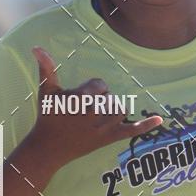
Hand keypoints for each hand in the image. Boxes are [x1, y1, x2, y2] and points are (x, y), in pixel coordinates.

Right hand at [29, 47, 162, 169]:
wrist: (48, 148)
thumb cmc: (47, 117)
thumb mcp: (46, 91)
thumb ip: (46, 68)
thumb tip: (36, 47)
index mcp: (81, 99)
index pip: (100, 84)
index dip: (90, 90)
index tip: (78, 101)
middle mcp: (93, 113)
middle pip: (110, 97)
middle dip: (99, 101)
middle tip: (84, 113)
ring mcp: (103, 127)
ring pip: (120, 109)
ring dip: (111, 111)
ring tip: (94, 118)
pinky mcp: (108, 139)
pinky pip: (131, 130)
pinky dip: (145, 125)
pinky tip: (159, 119)